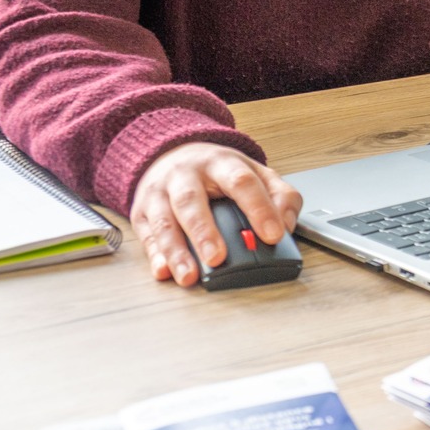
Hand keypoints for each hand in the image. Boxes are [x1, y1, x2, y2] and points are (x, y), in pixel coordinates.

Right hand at [132, 142, 301, 286]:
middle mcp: (185, 175)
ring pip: (164, 221)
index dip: (259, 208)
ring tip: (190, 276)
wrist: (173, 154)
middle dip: (204, 232)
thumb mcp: (255, 172)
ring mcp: (159, 193)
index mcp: (220, 162)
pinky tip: (164, 271)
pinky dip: (154, 256)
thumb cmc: (218, 171)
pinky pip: (146, 236)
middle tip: (218, 258)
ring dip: (176, 251)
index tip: (273, 235)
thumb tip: (287, 224)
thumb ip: (280, 195)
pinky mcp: (142, 212)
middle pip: (191, 201)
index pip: (241, 182)